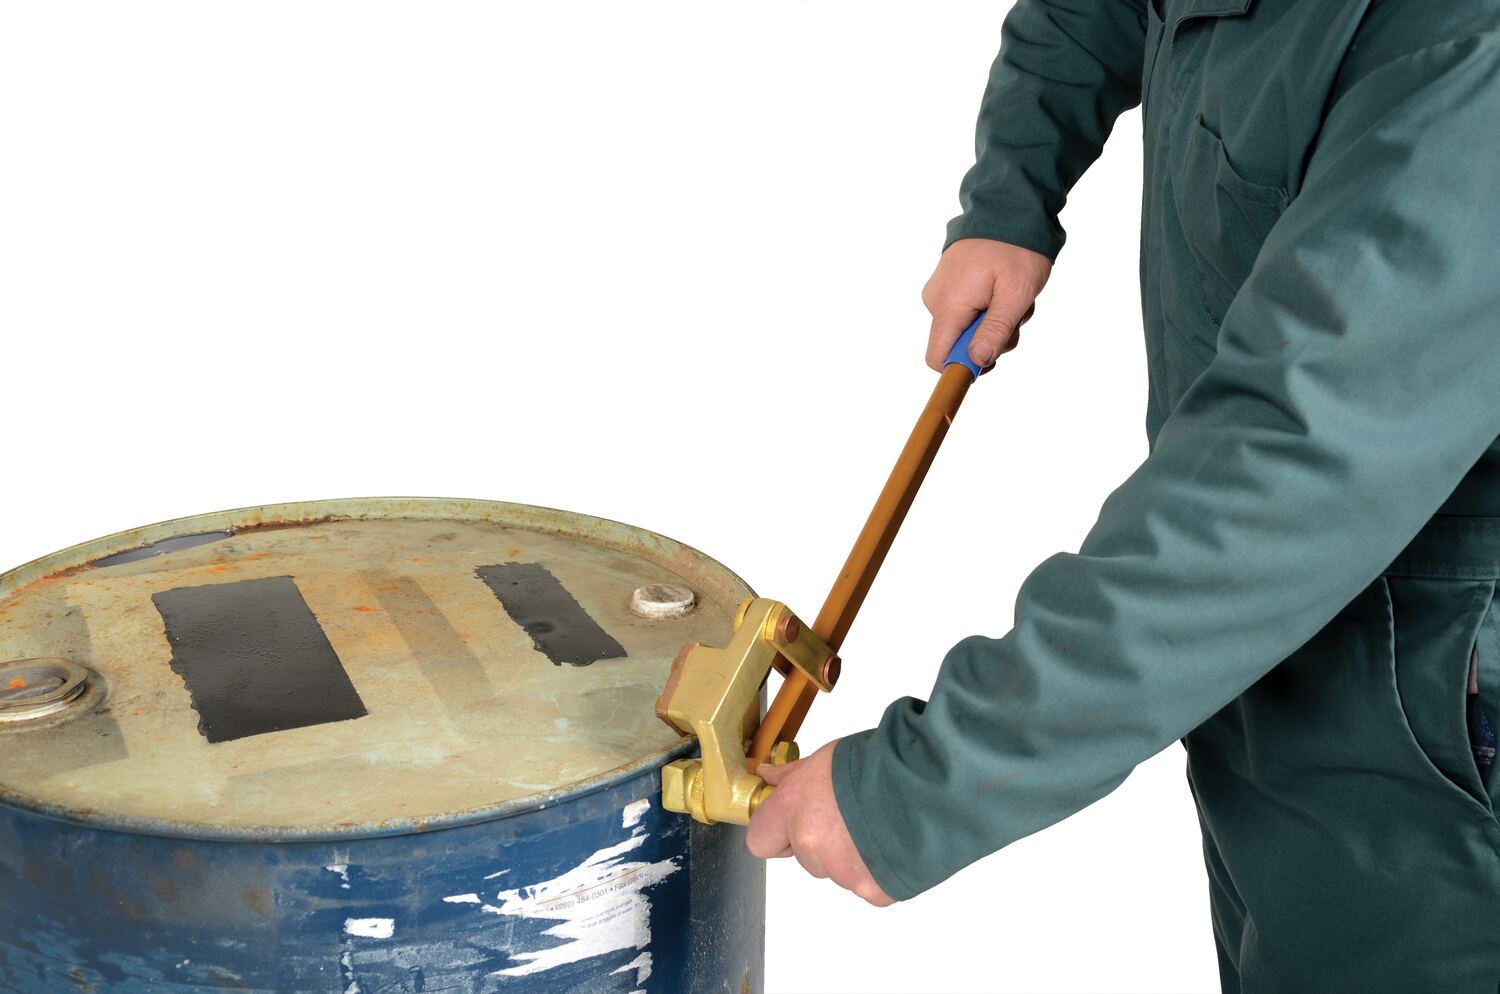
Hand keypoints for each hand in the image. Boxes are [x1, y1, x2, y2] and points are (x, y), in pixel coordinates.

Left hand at [744, 741, 894, 906]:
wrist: (928, 782)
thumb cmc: (879, 764)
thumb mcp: (826, 758)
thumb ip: (792, 775)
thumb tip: (768, 777)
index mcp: (794, 810)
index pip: (760, 840)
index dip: (776, 831)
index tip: (793, 820)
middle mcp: (812, 845)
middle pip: (804, 856)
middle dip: (821, 840)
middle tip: (848, 813)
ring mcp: (842, 872)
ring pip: (836, 870)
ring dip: (849, 854)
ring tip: (875, 822)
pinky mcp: (873, 889)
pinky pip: (866, 884)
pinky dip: (876, 870)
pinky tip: (890, 842)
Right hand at [922, 237, 1051, 370]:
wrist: (1009, 204)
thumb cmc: (1016, 247)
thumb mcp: (1015, 294)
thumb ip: (995, 331)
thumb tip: (977, 363)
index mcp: (948, 305)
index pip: (938, 358)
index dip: (962, 367)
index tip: (992, 357)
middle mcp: (936, 300)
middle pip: (957, 344)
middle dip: (990, 338)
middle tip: (1016, 314)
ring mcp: (941, 290)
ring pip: (966, 327)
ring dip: (994, 321)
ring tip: (1013, 295)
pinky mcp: (949, 283)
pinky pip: (966, 309)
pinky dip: (989, 306)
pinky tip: (1002, 287)